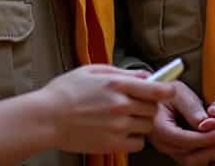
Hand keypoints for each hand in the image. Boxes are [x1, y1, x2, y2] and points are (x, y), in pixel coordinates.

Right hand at [43, 64, 174, 153]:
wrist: (46, 118)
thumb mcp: (92, 71)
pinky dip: (135, 139)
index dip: (167, 90)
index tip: (169, 90)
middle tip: (137, 104)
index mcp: (117, 84)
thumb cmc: (65, 91)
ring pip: (147, 126)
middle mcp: (120, 105)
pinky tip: (123, 132)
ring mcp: (117, 126)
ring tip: (127, 118)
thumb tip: (145, 75)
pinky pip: (138, 144)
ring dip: (142, 122)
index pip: (156, 89)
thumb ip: (122, 73)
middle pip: (153, 109)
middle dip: (149, 106)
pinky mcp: (112, 144)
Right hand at [148, 80, 214, 165]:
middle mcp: (163, 144)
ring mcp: (170, 150)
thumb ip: (191, 108)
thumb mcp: (178, 92)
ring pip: (194, 160)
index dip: (206, 138)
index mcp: (159, 128)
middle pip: (190, 156)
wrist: (154, 98)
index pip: (184, 140)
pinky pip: (195, 156)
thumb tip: (205, 123)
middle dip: (214, 148)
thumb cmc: (166, 93)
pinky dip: (211, 150)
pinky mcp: (178, 151)